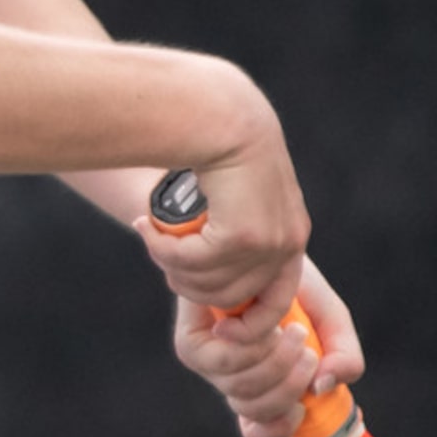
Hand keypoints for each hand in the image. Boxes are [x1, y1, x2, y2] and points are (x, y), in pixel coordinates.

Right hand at [132, 119, 310, 314]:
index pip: (275, 305)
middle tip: (161, 256)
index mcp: (290, 236)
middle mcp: (287, 243)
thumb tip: (211, 281)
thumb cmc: (219, 145)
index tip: (212, 325)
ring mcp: (269, 241)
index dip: (243, 324)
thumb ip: (231, 233)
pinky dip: (164, 251)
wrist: (219, 110)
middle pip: (233, 301)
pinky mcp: (243, 234)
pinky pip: (193, 263)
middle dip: (190, 287)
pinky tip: (146, 228)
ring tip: (152, 236)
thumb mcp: (235, 195)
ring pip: (210, 286)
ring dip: (172, 266)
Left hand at [168, 259, 364, 436]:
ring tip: (292, 329)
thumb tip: (322, 387)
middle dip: (290, 384)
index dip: (279, 428)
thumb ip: (344, 355)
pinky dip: (253, 348)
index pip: (259, 428)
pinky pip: (225, 364)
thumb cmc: (293, 280)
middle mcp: (230, 375)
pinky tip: (267, 326)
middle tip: (307, 348)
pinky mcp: (190, 342)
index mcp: (259, 379)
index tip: (302, 410)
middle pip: (255, 410)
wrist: (256, 241)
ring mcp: (208, 361)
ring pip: (241, 390)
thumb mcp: (330, 318)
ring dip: (277, 363)